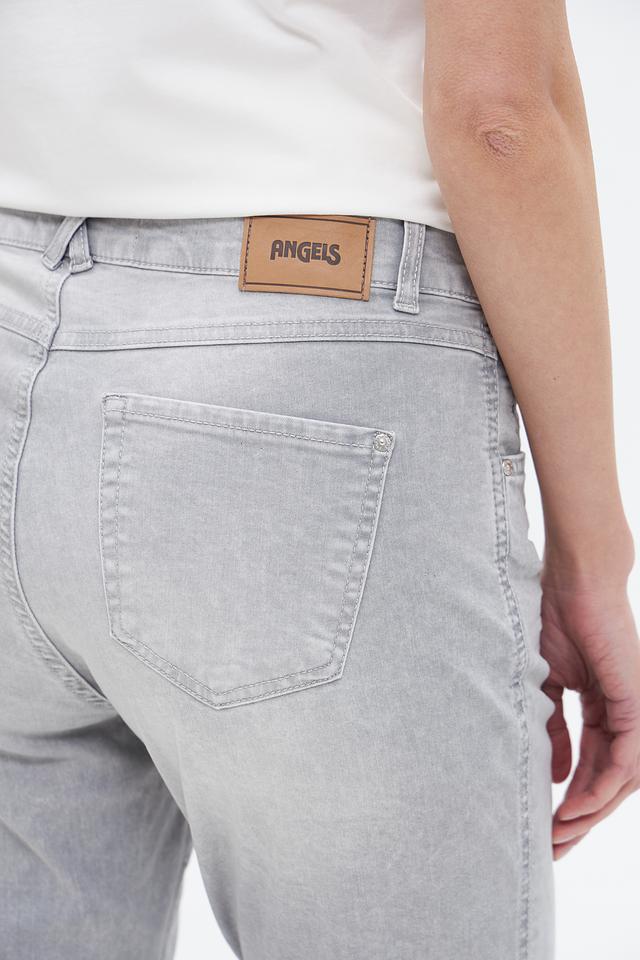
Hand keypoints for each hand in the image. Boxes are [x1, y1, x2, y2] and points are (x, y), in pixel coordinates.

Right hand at [540, 556, 639, 859]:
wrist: (575, 579)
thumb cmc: (557, 619)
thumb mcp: (546, 685)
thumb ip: (553, 730)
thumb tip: (554, 776)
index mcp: (606, 710)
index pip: (593, 767)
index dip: (570, 800)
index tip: (544, 828)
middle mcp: (626, 716)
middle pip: (609, 782)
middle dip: (581, 818)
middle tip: (552, 847)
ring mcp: (635, 710)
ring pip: (622, 779)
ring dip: (592, 811)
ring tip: (559, 833)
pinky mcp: (636, 702)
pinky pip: (627, 757)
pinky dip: (603, 785)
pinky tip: (578, 805)